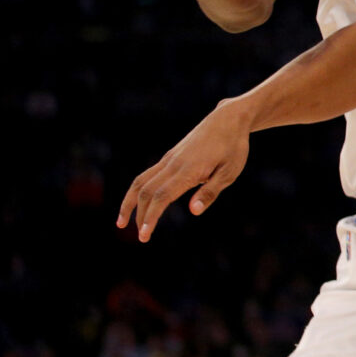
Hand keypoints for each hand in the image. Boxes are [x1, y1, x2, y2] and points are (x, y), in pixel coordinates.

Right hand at [117, 100, 251, 241]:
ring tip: (122, 222)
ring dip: (130, 202)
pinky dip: (138, 190)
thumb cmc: (233, 147)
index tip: (144, 235)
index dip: (151, 217)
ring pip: (140, 181)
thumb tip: (193, 212)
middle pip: (147, 192)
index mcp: (188, 170)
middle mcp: (173, 164)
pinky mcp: (170, 156)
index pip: (162, 196)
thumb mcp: (230, 171)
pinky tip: (139, 202)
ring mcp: (169, 159)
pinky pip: (147, 174)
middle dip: (139, 216)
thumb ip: (210, 192)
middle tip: (141, 238)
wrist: (228, 119)